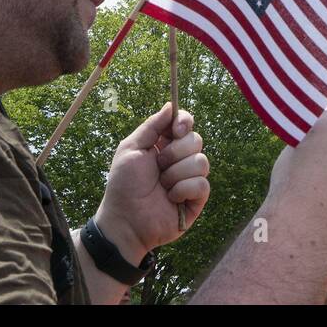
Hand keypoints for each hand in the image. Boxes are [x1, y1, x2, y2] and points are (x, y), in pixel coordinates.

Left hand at [94, 103, 209, 262]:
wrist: (125, 220)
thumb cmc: (123, 185)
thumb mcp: (131, 149)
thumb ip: (151, 126)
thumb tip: (170, 105)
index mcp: (164, 144)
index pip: (186, 123)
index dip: (185, 123)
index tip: (176, 130)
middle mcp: (180, 159)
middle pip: (196, 140)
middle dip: (174, 153)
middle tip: (158, 166)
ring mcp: (190, 178)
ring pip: (201, 162)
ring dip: (176, 174)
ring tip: (162, 186)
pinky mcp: (197, 198)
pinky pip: (202, 184)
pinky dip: (183, 190)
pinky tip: (171, 198)